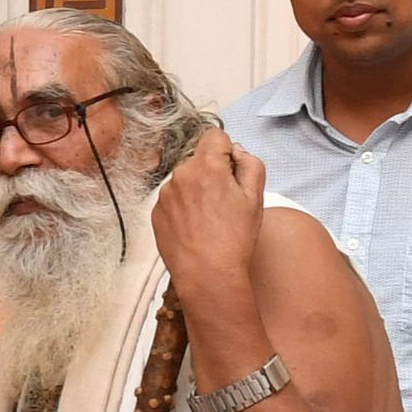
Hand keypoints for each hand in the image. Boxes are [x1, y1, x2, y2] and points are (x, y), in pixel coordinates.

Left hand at [149, 130, 266, 311]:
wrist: (207, 275)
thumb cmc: (234, 238)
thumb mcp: (256, 197)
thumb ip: (250, 163)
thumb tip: (236, 151)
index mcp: (206, 166)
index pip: (215, 136)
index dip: (227, 152)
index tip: (231, 172)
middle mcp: (180, 175)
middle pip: (198, 159)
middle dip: (211, 172)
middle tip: (224, 202)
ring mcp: (164, 195)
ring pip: (184, 180)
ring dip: (196, 190)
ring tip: (209, 219)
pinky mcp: (155, 213)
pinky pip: (172, 199)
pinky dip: (183, 207)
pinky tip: (195, 228)